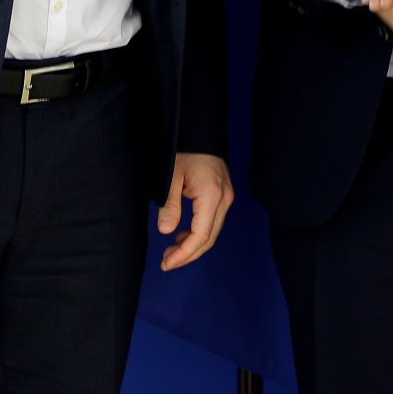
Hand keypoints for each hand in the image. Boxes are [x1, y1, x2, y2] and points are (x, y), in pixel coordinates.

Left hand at [156, 152, 233, 271]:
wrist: (200, 129)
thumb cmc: (184, 149)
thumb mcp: (171, 176)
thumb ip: (169, 205)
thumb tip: (166, 231)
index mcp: (211, 196)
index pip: (200, 236)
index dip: (184, 254)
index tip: (167, 263)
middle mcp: (224, 199)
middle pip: (209, 239)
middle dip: (188, 254)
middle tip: (166, 262)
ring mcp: (226, 197)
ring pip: (212, 232)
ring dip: (193, 245)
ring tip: (170, 251)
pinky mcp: (224, 194)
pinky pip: (213, 221)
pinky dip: (198, 232)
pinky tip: (182, 235)